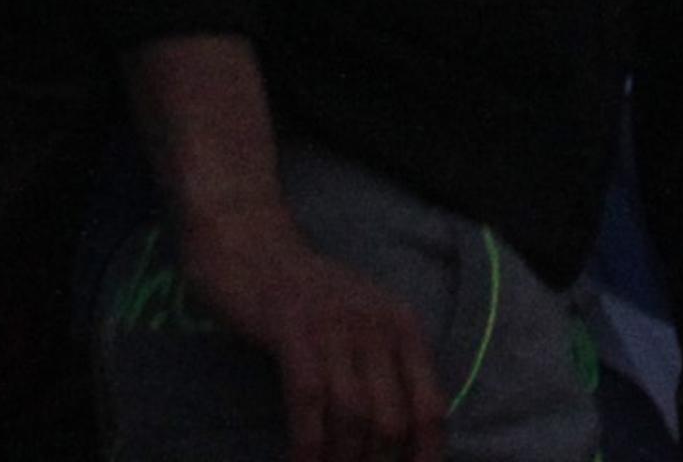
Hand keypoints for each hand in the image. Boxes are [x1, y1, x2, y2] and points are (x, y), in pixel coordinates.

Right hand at [172, 195, 446, 461]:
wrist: (251, 243)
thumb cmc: (307, 297)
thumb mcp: (362, 324)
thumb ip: (383, 371)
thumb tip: (397, 442)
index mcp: (403, 326)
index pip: (431, 408)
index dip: (424, 457)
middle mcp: (377, 324)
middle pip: (391, 424)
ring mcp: (335, 325)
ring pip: (352, 420)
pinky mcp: (293, 328)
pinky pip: (309, 404)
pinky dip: (306, 447)